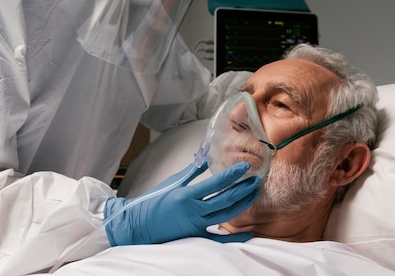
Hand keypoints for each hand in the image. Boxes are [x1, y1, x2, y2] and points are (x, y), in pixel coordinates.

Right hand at [104, 161, 259, 245]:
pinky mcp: (195, 235)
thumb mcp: (173, 182)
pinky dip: (233, 237)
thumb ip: (192, 171)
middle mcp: (193, 211)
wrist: (139, 224)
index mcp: (186, 195)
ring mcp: (195, 224)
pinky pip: (218, 238)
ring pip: (225, 215)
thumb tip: (206, 157)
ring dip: (242, 204)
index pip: (216, 183)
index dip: (233, 175)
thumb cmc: (153, 201)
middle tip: (256, 180)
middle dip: (243, 189)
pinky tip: (248, 233)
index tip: (245, 167)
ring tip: (253, 194)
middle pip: (225, 200)